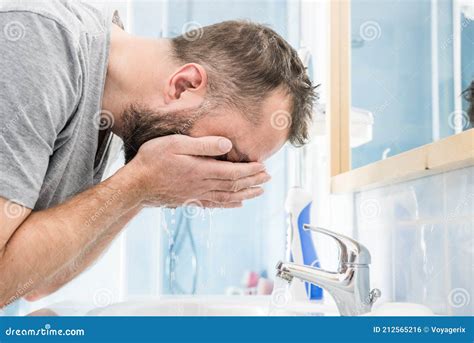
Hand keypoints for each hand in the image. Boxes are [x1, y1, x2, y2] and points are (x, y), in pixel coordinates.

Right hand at [126, 135, 270, 207]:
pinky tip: (237, 204)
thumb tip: (228, 145)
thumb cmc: (153, 160)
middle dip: (253, 181)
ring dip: (246, 194)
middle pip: (234, 185)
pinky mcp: (190, 201)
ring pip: (228, 196)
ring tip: (259, 192)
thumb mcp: (176, 144)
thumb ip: (203, 145)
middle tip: (268, 178)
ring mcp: (197, 195)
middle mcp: (203, 185)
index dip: (250, 170)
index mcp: (202, 170)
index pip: (233, 172)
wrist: (135, 186)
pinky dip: (229, 204)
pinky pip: (215, 204)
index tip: (264, 167)